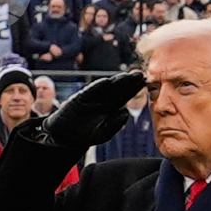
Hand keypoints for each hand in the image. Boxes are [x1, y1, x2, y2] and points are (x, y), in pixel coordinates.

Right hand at [30, 69, 145, 153]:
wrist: (65, 136)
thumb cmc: (86, 135)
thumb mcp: (103, 133)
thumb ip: (115, 124)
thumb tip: (126, 113)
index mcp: (111, 107)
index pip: (125, 95)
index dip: (134, 89)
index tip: (145, 83)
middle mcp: (103, 99)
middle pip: (118, 88)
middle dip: (128, 81)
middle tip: (140, 74)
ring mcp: (92, 97)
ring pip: (106, 87)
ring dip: (116, 81)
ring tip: (127, 76)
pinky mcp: (80, 98)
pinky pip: (90, 91)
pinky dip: (97, 87)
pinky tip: (107, 82)